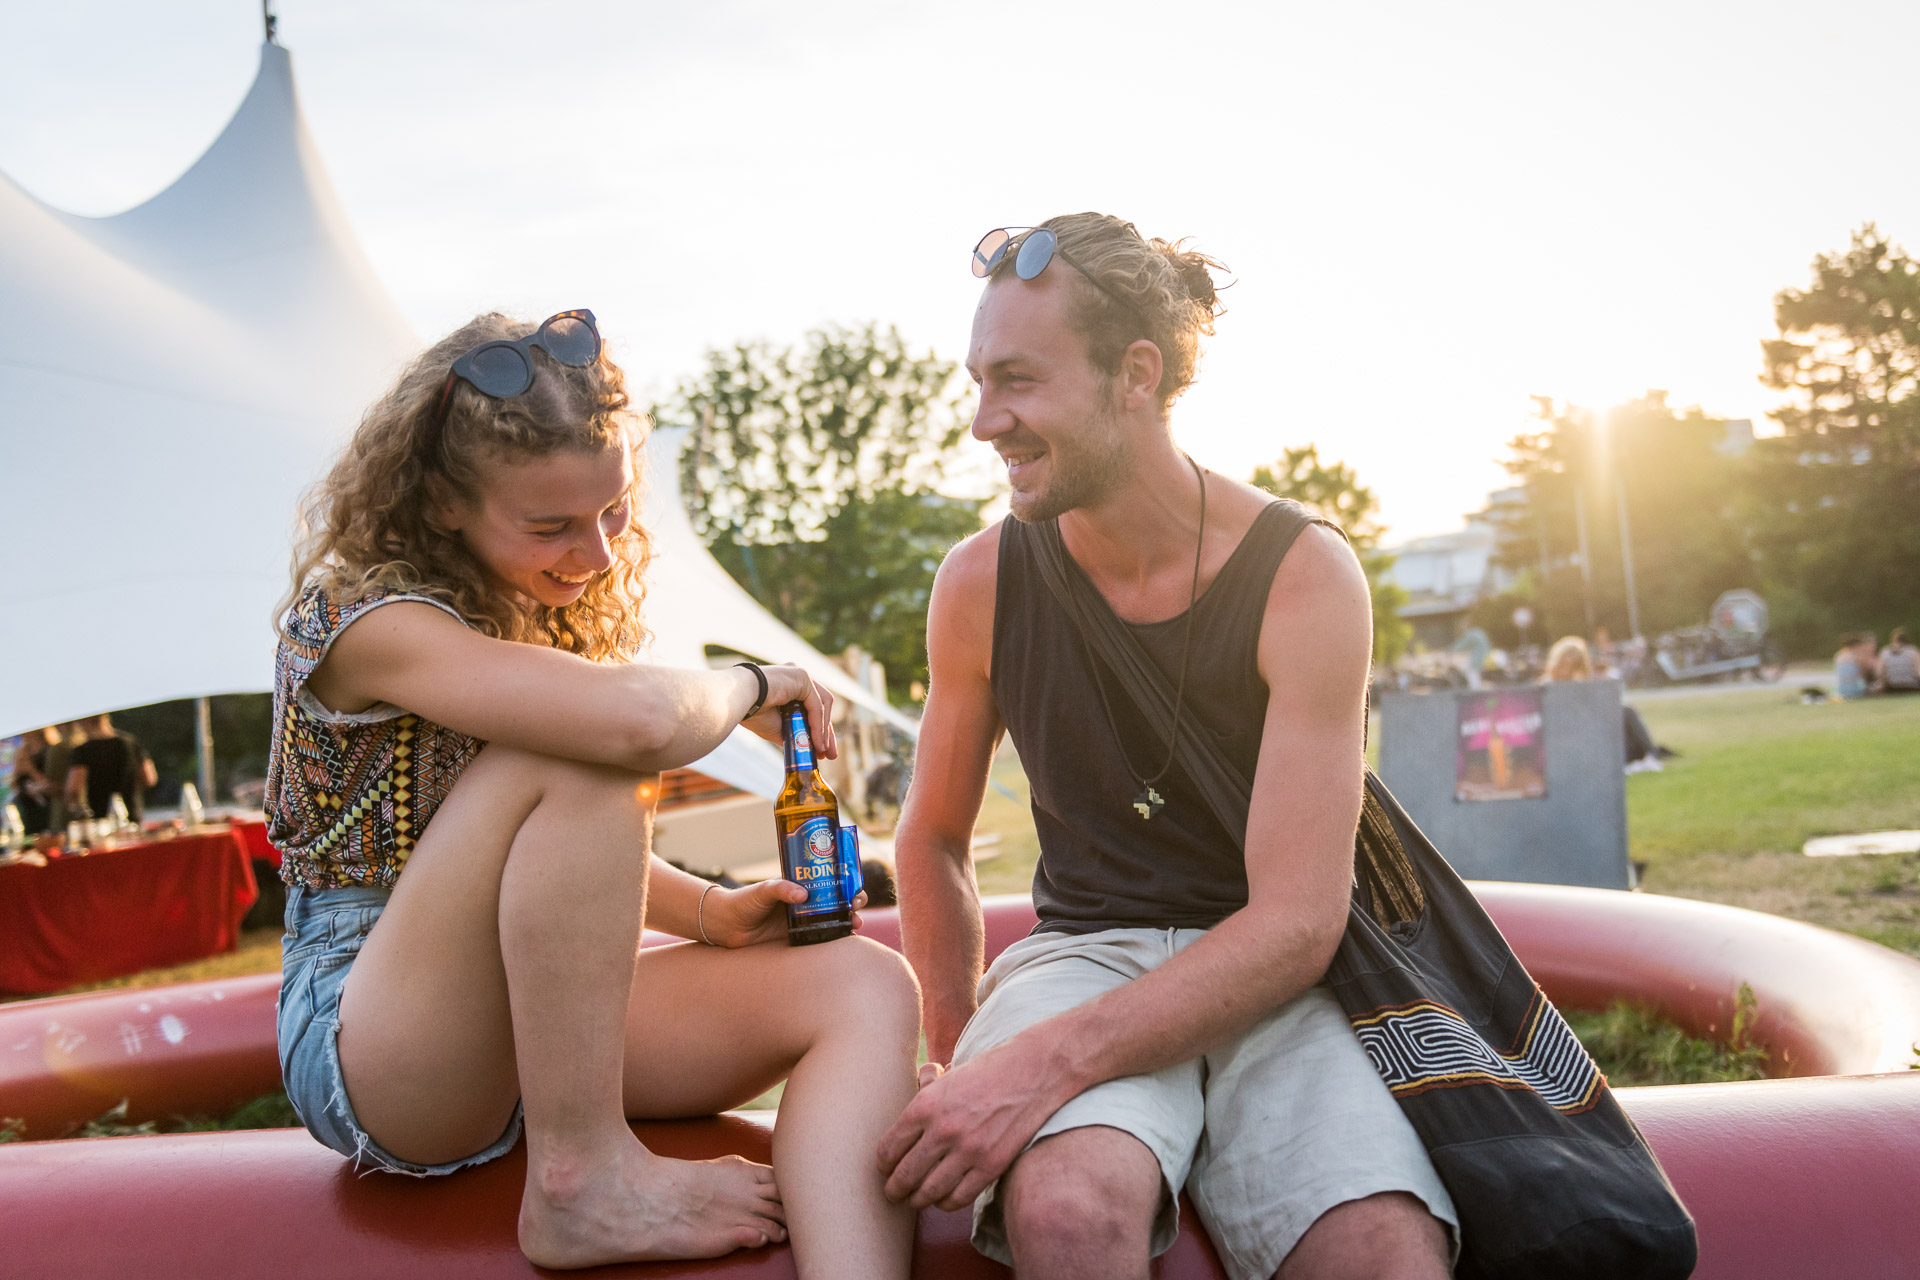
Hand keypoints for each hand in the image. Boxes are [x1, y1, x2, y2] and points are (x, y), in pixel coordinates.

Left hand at [701, 879, 868, 947]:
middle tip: (857, 903)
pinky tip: (846, 940)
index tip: (854, 884)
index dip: (845, 881)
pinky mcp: (797, 939)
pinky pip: (820, 938)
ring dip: (848, 920)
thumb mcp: (763, 890)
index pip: (828, 879)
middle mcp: (804, 902)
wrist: (726, 926)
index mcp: (799, 885)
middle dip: (852, 900)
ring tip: (856, 923)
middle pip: (836, 899)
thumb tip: (802, 895)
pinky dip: (835, 938)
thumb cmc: (743, 902)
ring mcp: (802, 921)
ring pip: (833, 919)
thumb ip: (781, 888)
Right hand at [741, 665, 836, 759]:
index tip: (821, 751)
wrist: (739, 700)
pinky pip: (816, 705)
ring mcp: (801, 675)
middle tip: (829, 754)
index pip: (811, 709)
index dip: (818, 731)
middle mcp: (797, 677)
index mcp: (789, 686)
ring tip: (823, 751)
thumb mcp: (776, 728)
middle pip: (820, 707)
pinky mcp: (802, 677)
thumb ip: (792, 733)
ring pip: (822, 706)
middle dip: (826, 732)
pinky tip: (817, 742)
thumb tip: (804, 748)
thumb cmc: (751, 712)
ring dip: (824, 730)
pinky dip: (818, 725)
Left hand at [876, 1037, 1068, 1210]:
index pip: (889, 1149)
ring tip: (915, 1200)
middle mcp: (943, 1130)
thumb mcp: (947, 1077)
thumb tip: (909, 1102)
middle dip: (894, 1190)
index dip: (882, 1165)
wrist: (1032, 1071)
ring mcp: (968, 1150)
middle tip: (892, 1193)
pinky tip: (943, 1199)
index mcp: (925, 1105)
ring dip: (917, 1200)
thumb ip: (924, 1094)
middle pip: (904, 1176)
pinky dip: (946, 1203)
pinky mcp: (991, 1165)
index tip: (884, 1170)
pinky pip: (958, 1198)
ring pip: (929, 1192)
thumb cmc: (987, 1072)